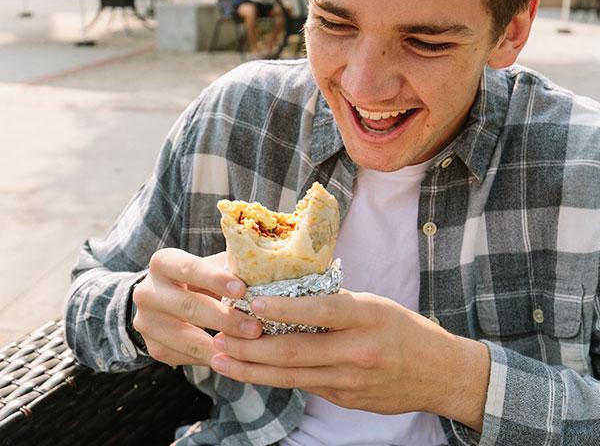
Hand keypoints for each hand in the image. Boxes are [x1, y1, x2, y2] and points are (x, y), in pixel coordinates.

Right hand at [132, 249, 261, 366]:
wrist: (165, 300)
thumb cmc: (200, 278)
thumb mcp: (210, 266)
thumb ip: (230, 268)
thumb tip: (266, 271)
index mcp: (163, 262)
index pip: (189, 268)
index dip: (216, 279)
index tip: (242, 290)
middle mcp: (147, 291)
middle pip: (188, 306)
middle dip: (225, 319)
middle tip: (255, 327)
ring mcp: (146, 322)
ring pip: (185, 337)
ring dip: (219, 345)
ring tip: (249, 348)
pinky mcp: (153, 347)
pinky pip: (184, 357)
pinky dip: (211, 358)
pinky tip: (233, 358)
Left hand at [210, 290, 488, 429]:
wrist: (440, 373)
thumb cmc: (405, 329)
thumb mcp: (375, 304)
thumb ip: (335, 305)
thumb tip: (289, 301)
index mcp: (366, 317)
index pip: (318, 310)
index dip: (282, 309)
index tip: (251, 302)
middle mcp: (356, 351)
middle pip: (294, 353)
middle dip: (250, 348)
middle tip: (218, 340)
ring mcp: (350, 381)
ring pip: (292, 377)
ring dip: (251, 370)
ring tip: (221, 360)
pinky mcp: (346, 400)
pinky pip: (306, 386)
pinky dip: (277, 378)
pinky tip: (253, 371)